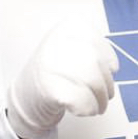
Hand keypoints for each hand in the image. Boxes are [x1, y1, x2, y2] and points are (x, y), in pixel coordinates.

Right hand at [5, 14, 119, 138]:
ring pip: (92, 82)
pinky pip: (82, 99)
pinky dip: (88, 108)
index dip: (109, 59)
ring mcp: (52, 64)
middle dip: (106, 85)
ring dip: (100, 99)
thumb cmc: (53, 75)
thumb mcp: (71, 50)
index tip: (111, 70)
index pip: (98, 43)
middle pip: (96, 64)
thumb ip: (92, 50)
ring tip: (97, 106)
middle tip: (106, 97)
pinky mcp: (49, 88)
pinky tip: (83, 109)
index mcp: (66, 29)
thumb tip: (112, 67)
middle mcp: (57, 42)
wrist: (24, 98)